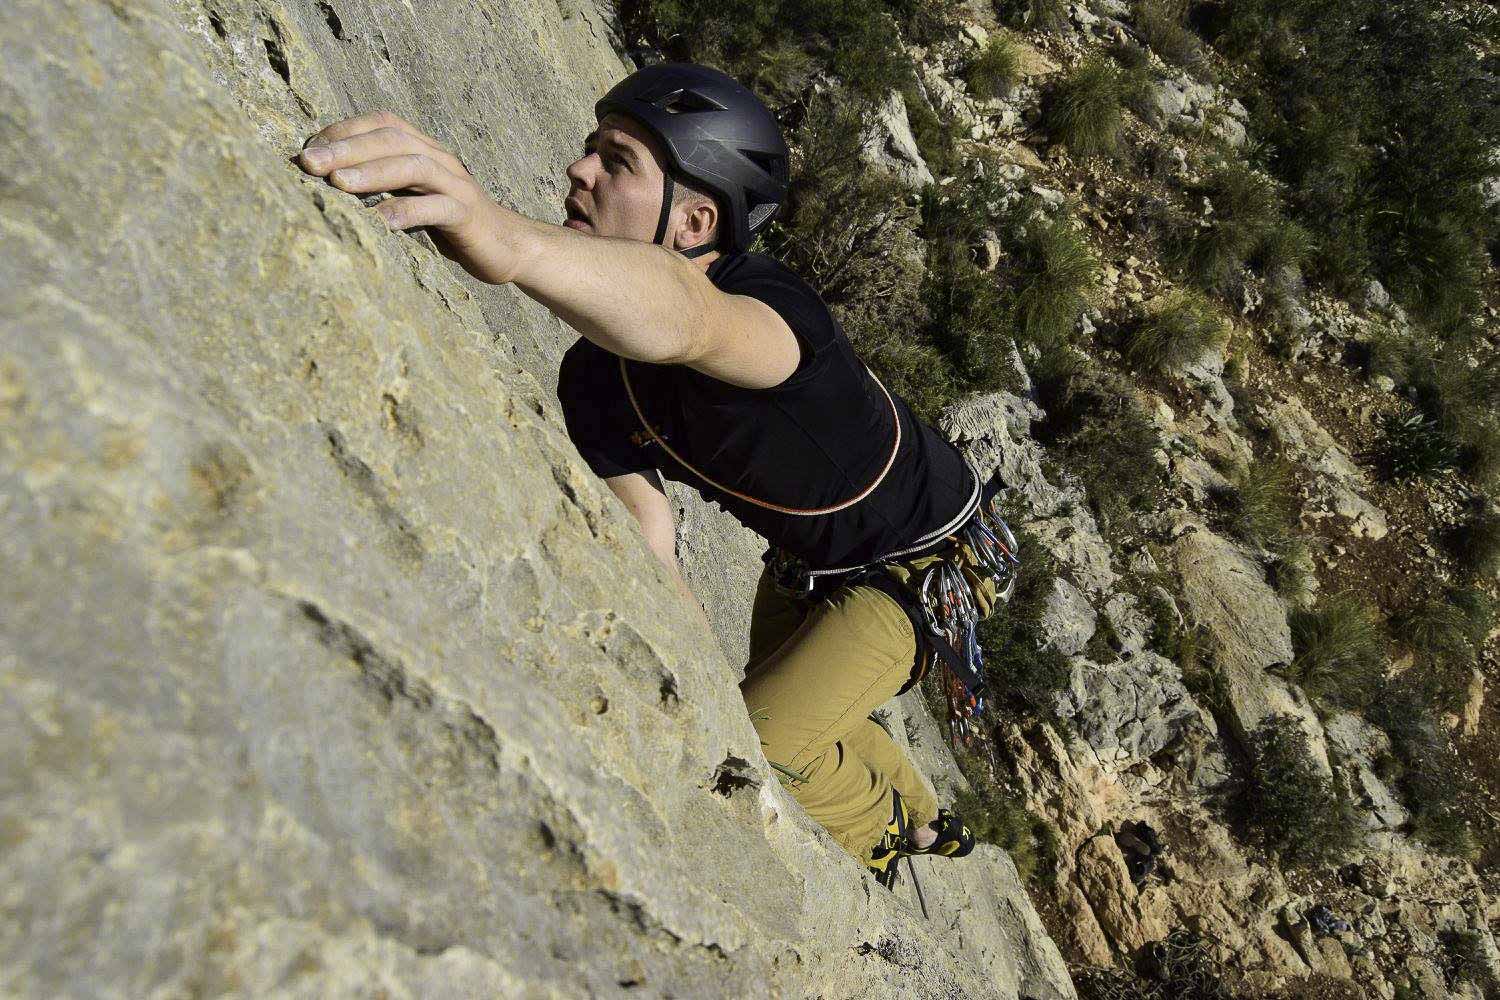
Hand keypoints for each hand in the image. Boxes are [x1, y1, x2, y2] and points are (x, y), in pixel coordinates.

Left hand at [295, 111, 518, 282]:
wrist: (508, 246)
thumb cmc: (450, 225)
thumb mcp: (413, 197)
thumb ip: (383, 185)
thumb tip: (328, 182)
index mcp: (426, 150)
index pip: (383, 123)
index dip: (344, 130)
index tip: (308, 149)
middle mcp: (441, 159)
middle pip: (392, 139)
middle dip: (347, 148)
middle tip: (308, 162)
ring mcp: (457, 185)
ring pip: (413, 166)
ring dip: (372, 172)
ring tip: (337, 184)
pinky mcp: (468, 215)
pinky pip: (436, 208)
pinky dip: (405, 212)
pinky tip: (379, 222)